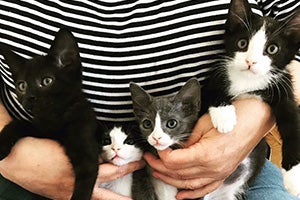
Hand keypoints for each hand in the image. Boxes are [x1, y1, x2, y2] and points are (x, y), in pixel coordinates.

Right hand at [0, 137, 144, 199]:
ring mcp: (68, 194)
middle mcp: (77, 186)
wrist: (17, 158)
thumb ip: (88, 151)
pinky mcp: (60, 196)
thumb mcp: (70, 145)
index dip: (127, 168)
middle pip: (107, 194)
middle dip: (123, 196)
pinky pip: (82, 199)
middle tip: (136, 197)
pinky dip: (93, 199)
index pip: (112, 171)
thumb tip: (103, 153)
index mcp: (82, 171)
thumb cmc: (42, 147)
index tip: (138, 164)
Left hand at [144, 114, 237, 198]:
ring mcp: (218, 173)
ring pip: (188, 184)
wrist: (254, 120)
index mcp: (206, 154)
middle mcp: (212, 168)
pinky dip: (191, 193)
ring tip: (158, 172)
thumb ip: (187, 139)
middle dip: (160, 166)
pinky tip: (181, 195)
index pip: (174, 161)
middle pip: (178, 173)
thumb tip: (174, 147)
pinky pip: (204, 188)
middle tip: (150, 159)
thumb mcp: (203, 124)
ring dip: (170, 180)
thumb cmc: (232, 118)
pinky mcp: (223, 174)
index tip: (156, 147)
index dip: (162, 154)